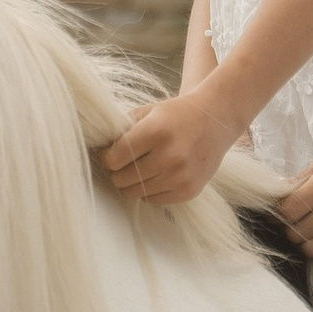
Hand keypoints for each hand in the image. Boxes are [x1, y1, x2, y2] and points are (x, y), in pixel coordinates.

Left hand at [100, 87, 239, 207]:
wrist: (216, 120)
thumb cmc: (176, 114)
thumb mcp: (148, 111)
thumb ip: (122, 129)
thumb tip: (96, 149)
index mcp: (156, 131)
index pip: (114, 158)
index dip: (106, 157)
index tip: (108, 153)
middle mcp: (170, 155)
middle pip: (122, 178)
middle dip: (116, 171)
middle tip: (120, 162)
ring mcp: (181, 176)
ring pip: (135, 192)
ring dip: (130, 183)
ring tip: (136, 168)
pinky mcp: (189, 191)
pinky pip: (153, 200)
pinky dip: (147, 190)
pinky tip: (154, 175)